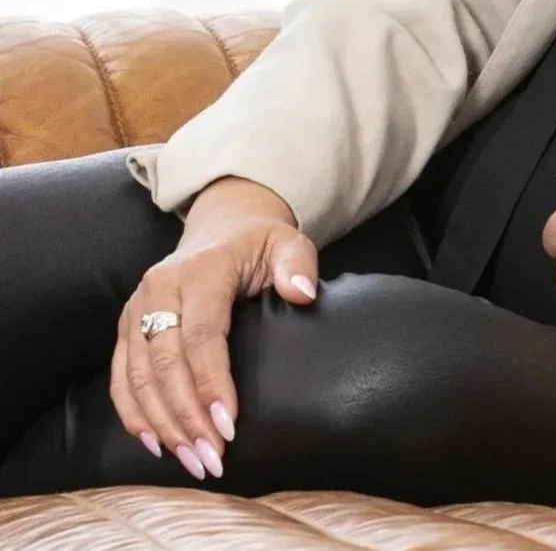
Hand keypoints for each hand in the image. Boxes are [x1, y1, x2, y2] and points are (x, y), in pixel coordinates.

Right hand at [109, 176, 317, 480]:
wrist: (221, 226)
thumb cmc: (258, 243)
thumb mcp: (287, 242)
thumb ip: (297, 265)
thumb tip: (302, 294)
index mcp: (202, 269)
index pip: (202, 335)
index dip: (212, 384)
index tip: (228, 427)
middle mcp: (161, 287)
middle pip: (166, 363)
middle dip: (186, 417)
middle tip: (211, 458)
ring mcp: (138, 307)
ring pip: (139, 376)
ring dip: (162, 424)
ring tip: (191, 460)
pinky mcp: (127, 325)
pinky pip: (121, 376)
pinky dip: (134, 413)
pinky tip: (156, 443)